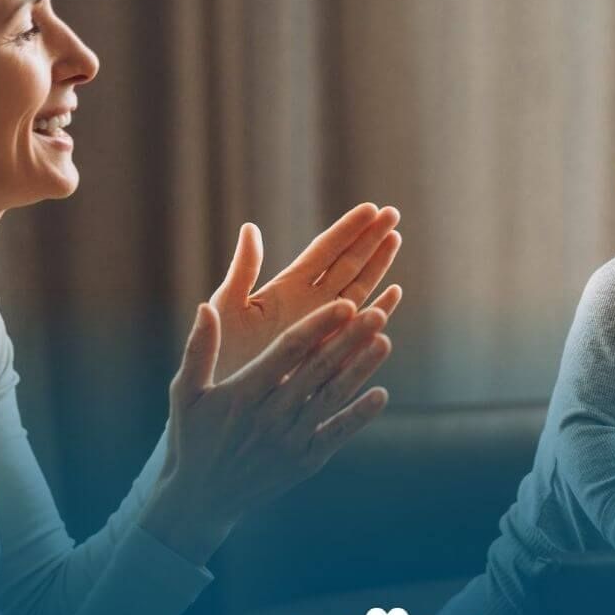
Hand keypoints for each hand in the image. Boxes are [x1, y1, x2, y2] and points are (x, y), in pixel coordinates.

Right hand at [140, 299, 390, 565]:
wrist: (200, 499)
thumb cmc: (192, 438)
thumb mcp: (184, 393)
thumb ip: (198, 349)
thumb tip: (206, 306)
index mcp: (244, 392)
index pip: (288, 350)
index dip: (319, 325)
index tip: (345, 304)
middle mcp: (269, 415)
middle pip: (317, 369)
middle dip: (349, 340)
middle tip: (378, 313)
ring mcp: (289, 440)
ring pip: (331, 398)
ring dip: (359, 370)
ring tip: (384, 342)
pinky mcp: (304, 462)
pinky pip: (336, 435)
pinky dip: (359, 416)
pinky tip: (380, 395)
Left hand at [210, 203, 402, 380]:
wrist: (224, 405)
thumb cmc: (219, 356)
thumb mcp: (229, 308)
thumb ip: (243, 271)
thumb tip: (250, 228)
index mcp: (285, 288)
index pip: (323, 251)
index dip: (347, 230)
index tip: (371, 209)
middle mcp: (308, 305)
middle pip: (346, 265)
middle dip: (370, 239)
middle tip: (393, 213)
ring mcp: (322, 329)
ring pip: (358, 291)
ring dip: (378, 267)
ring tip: (396, 239)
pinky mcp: (331, 354)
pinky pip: (360, 329)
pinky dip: (379, 311)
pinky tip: (394, 294)